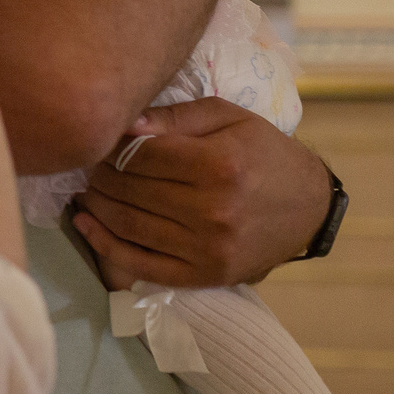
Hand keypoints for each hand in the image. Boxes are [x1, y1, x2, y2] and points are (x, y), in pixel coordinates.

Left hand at [70, 99, 331, 286]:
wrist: (308, 207)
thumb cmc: (264, 153)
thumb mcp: (229, 118)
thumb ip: (176, 117)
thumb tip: (125, 125)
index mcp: (220, 164)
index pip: (140, 155)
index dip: (111, 147)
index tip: (101, 141)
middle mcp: (213, 209)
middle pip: (130, 190)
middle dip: (100, 174)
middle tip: (90, 163)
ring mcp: (207, 248)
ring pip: (128, 225)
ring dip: (96, 205)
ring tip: (87, 188)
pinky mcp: (204, 275)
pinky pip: (140, 265)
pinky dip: (104, 245)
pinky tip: (85, 223)